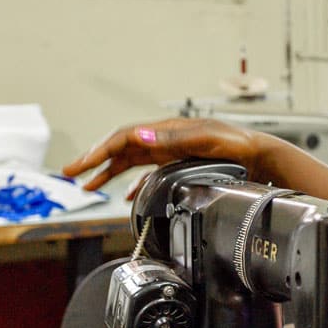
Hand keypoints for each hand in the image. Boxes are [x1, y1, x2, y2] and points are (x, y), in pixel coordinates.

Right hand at [61, 117, 259, 195]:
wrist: (258, 156)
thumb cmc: (237, 145)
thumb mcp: (206, 140)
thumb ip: (173, 138)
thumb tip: (140, 135)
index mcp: (167, 130)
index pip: (124, 138)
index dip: (100, 151)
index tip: (81, 165)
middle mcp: (165, 139)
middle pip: (121, 149)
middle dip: (94, 160)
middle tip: (69, 173)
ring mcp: (170, 153)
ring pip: (130, 162)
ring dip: (107, 172)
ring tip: (86, 185)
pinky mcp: (177, 166)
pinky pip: (148, 175)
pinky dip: (132, 186)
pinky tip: (124, 197)